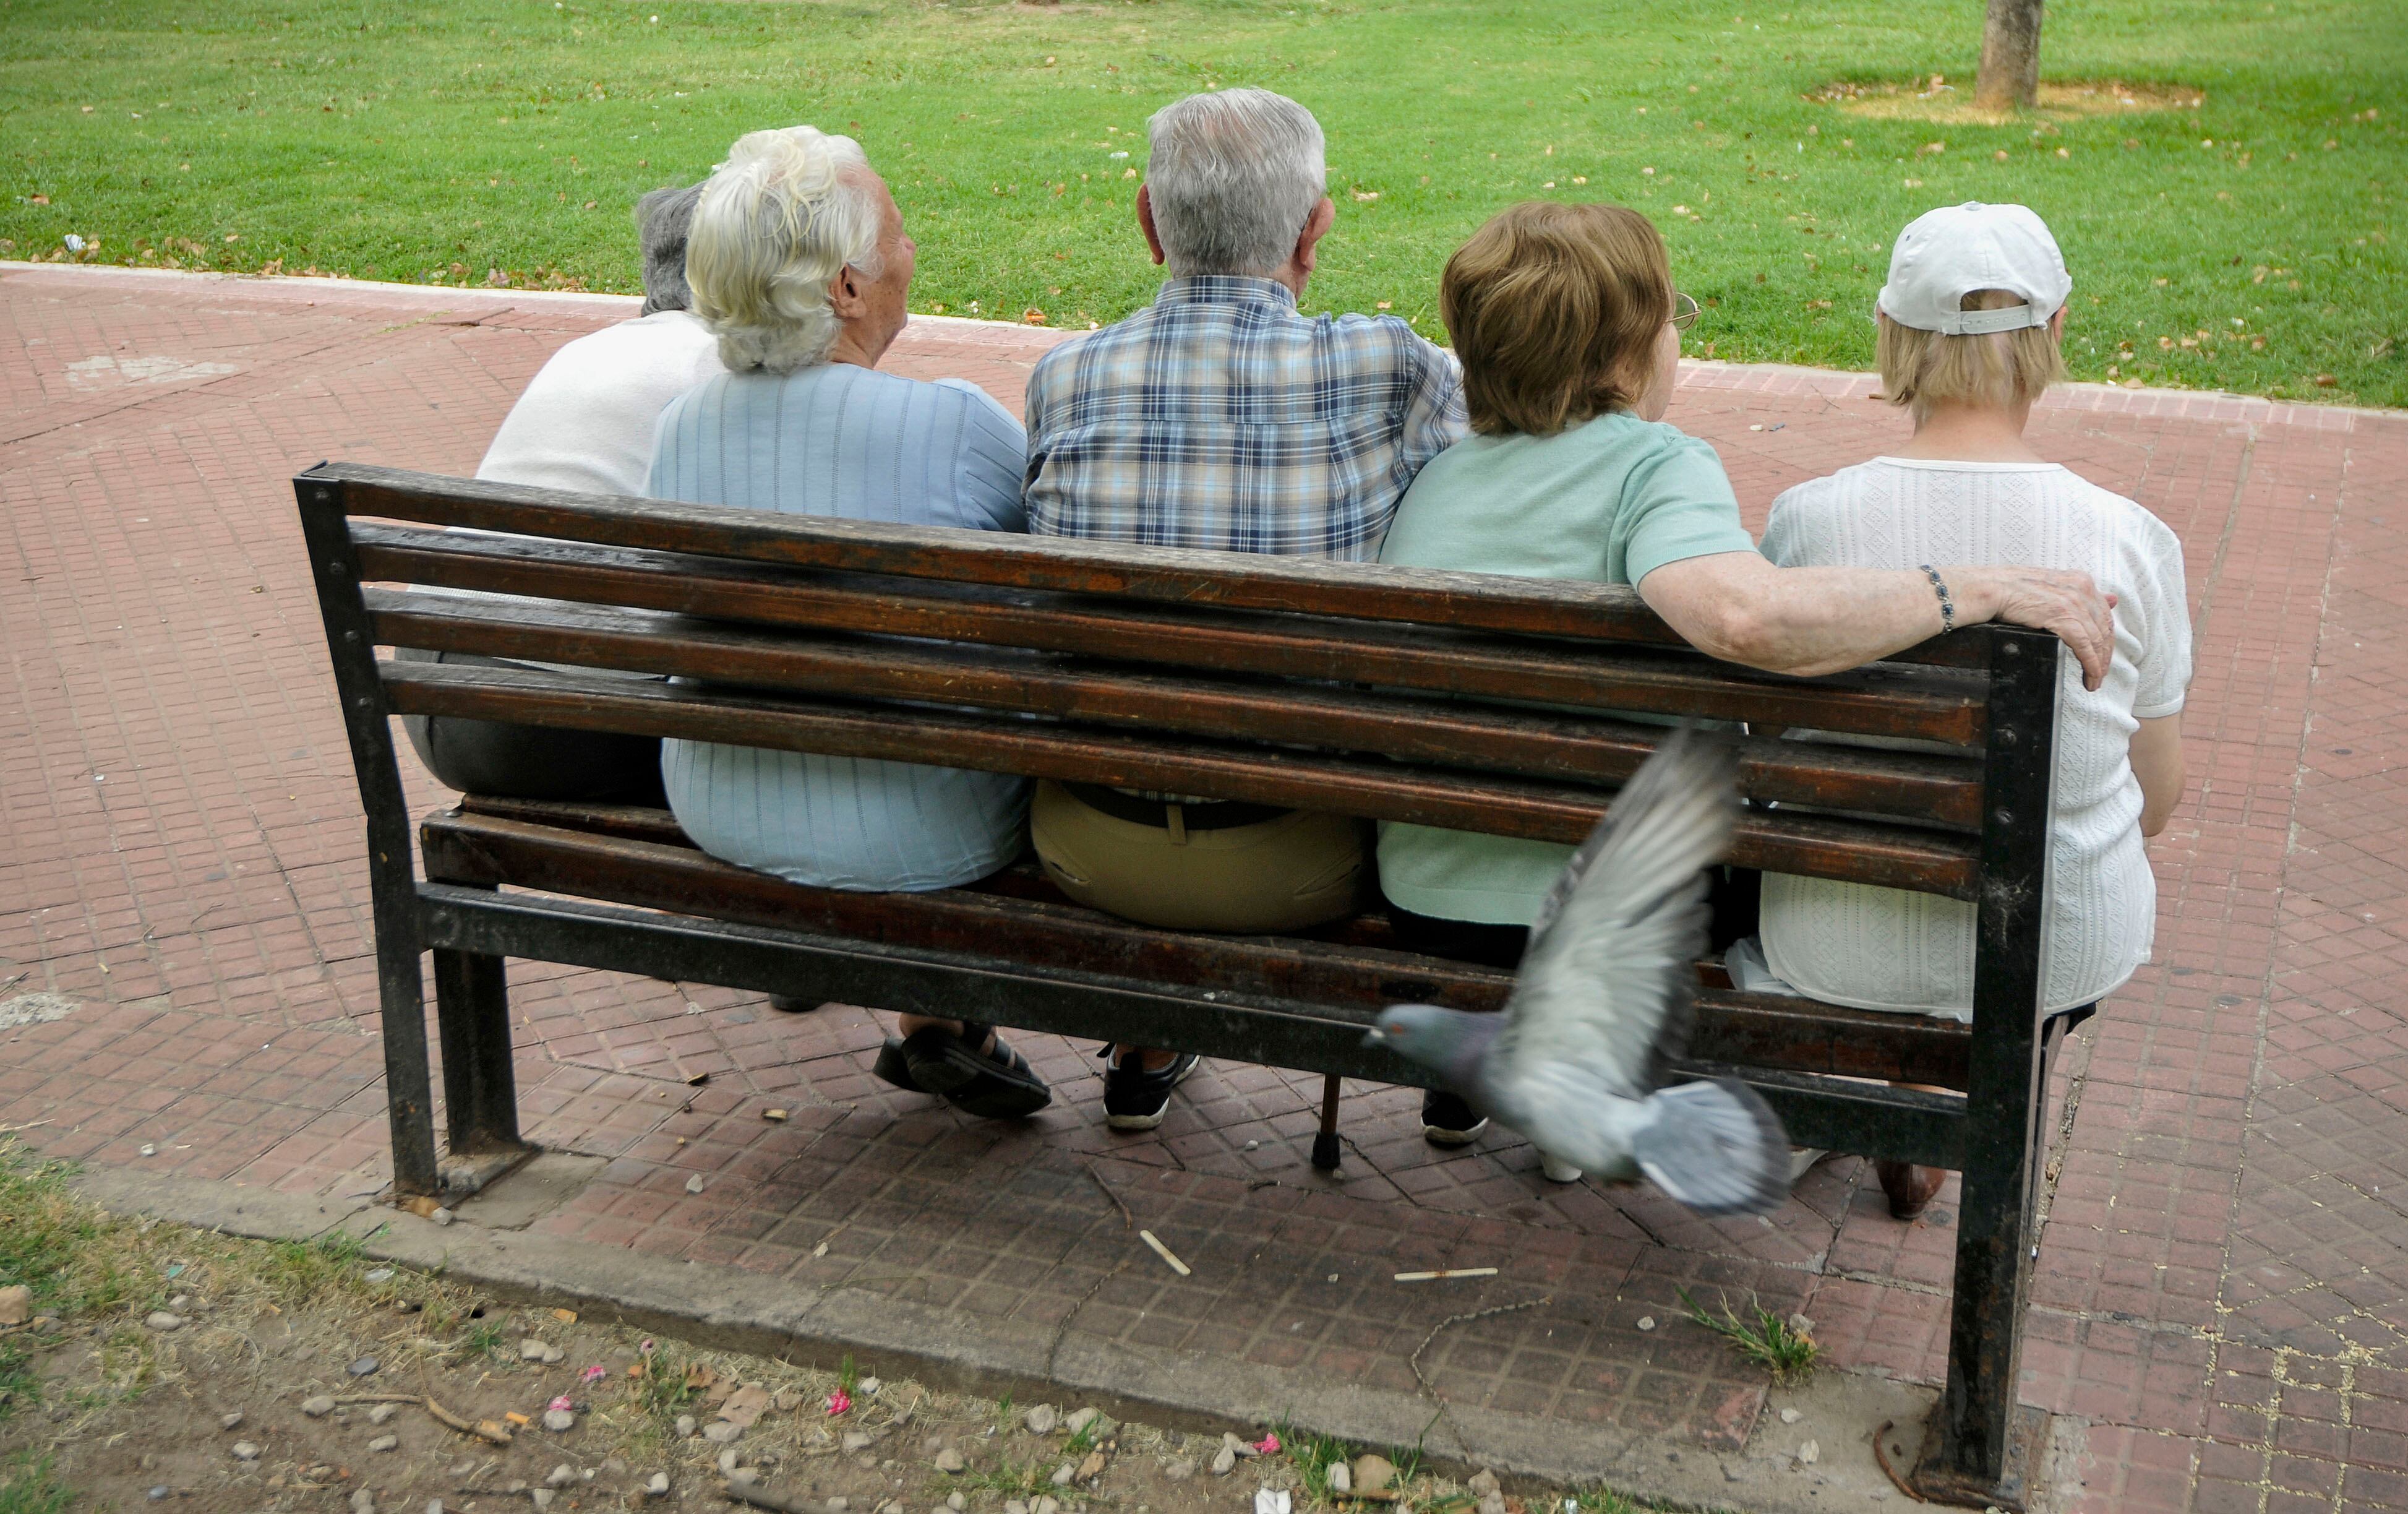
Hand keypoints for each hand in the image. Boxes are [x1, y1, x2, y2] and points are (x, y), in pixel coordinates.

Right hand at [1953, 566, 2117, 690]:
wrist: (1987, 588)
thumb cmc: (2009, 588)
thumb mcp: (2051, 586)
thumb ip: (2079, 594)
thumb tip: (2112, 599)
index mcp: (2080, 581)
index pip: (2103, 614)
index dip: (2106, 638)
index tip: (2103, 654)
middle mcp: (2082, 589)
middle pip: (2104, 629)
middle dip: (2105, 654)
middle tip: (2100, 673)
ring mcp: (2074, 603)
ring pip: (2097, 641)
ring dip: (2099, 665)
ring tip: (2094, 681)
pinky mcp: (2063, 618)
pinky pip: (2085, 647)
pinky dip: (2091, 665)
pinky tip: (2090, 677)